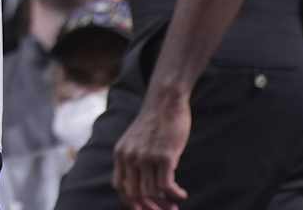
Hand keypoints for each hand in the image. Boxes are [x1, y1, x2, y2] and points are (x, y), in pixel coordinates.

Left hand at [111, 87, 190, 208]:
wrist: (165, 102)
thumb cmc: (154, 123)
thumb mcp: (135, 141)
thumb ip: (132, 159)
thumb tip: (139, 185)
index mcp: (120, 154)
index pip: (120, 188)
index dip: (132, 203)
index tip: (148, 208)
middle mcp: (129, 157)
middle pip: (134, 195)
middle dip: (150, 208)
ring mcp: (146, 157)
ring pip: (151, 193)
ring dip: (165, 204)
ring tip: (174, 204)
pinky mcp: (164, 156)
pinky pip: (166, 186)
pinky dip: (175, 195)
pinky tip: (182, 194)